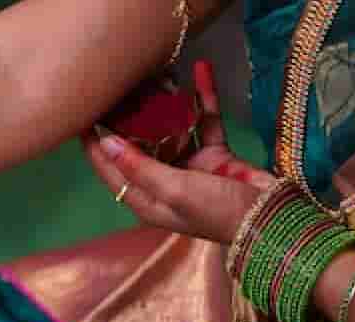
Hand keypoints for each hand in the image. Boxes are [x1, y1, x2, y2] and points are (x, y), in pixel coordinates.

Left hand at [82, 61, 274, 243]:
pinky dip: (203, 100)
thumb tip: (106, 143)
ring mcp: (190, 168)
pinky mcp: (216, 155)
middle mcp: (163, 183)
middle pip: (139, 148)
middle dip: (130, 122)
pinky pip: (204, 122)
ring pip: (171, 131)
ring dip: (167, 107)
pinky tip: (199, 72)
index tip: (82, 120)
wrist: (271, 216)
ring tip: (155, 79)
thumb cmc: (216, 211)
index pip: (112, 171)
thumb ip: (139, 167)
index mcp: (147, 200)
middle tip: (117, 91)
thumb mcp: (172, 189)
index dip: (96, 148)